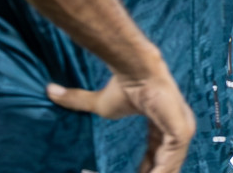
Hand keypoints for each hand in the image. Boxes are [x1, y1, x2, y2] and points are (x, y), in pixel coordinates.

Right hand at [48, 52, 195, 172]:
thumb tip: (51, 90)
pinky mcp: (180, 131)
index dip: (149, 166)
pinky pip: (170, 162)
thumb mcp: (100, 104)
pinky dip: (157, 172)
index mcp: (165, 120)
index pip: (162, 151)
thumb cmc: (123, 83)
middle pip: (168, 161)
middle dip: (152, 172)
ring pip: (170, 164)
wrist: (135, 69)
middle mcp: (179, 126)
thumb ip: (79, 102)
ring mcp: (182, 129)